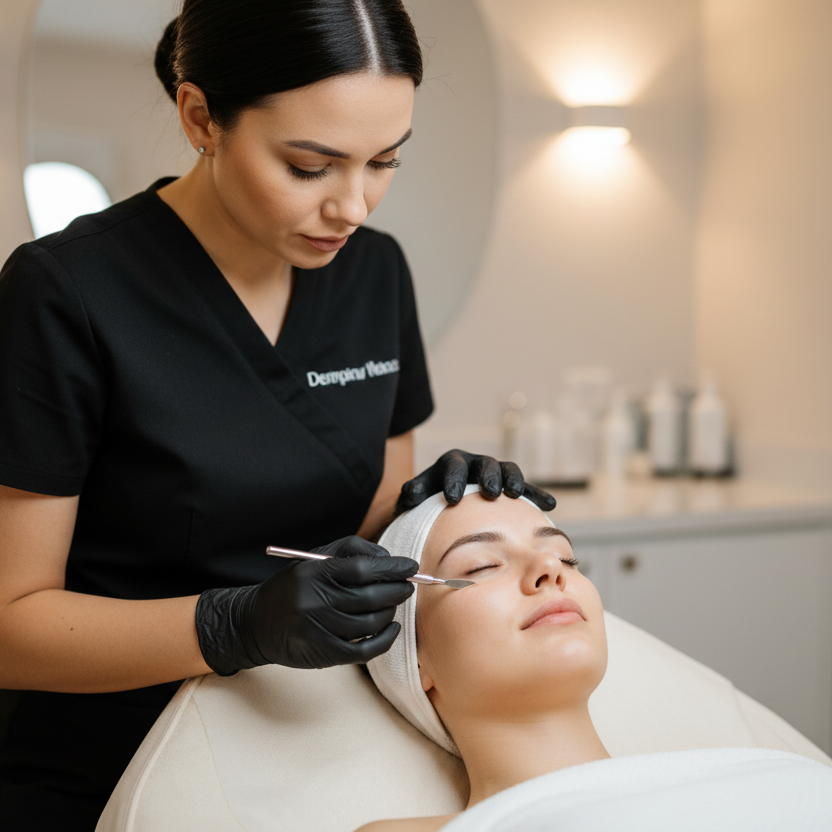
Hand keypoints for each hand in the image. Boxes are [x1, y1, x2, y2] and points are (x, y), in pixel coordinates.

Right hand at [195, 536, 418, 674]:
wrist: (254, 623)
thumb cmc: (293, 586)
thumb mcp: (313, 558)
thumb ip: (351, 550)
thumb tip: (388, 558)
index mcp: (314, 572)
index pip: (362, 569)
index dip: (391, 568)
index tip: (410, 566)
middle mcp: (315, 601)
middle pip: (370, 597)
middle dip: (397, 590)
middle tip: (408, 585)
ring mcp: (318, 629)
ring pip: (370, 623)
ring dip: (390, 612)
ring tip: (394, 604)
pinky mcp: (322, 653)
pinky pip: (364, 650)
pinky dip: (385, 640)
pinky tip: (392, 628)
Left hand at [396, 449, 555, 513]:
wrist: (444, 505)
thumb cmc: (428, 502)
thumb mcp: (415, 497)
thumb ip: (411, 494)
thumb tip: (410, 495)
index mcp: (452, 463)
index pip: (453, 466)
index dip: (453, 480)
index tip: (452, 498)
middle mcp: (476, 464)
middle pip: (485, 464)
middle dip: (488, 476)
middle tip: (490, 493)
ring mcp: (496, 474)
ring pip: (508, 470)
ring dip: (513, 480)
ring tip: (514, 494)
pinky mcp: (511, 487)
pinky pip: (528, 489)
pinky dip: (538, 495)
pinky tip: (550, 506)